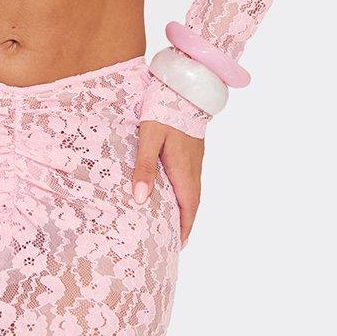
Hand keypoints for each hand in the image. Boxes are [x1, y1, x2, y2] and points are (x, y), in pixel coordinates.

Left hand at [131, 119, 203, 247]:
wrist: (185, 89)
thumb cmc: (164, 111)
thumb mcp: (149, 138)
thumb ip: (144, 167)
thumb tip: (141, 199)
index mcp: (183, 171)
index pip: (188, 209)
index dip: (184, 229)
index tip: (177, 246)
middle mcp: (193, 169)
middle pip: (192, 204)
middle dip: (185, 223)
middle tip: (173, 240)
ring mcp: (195, 159)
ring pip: (192, 191)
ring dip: (185, 209)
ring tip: (172, 221)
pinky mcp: (193, 151)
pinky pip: (190, 179)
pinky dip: (184, 193)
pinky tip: (173, 191)